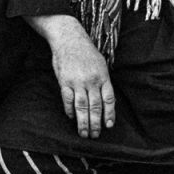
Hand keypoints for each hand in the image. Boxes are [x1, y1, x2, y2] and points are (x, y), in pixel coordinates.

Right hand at [30, 14, 115, 138]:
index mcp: (103, 77)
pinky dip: (70, 110)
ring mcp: (77, 82)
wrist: (69, 38)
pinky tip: (72, 118)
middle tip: (95, 135)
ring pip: (82, 107)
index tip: (109, 125)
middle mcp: (92, 81)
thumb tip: (106, 100)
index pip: (109, 100)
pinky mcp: (64, 82)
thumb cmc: (86, 52)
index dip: (109, 114)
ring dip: (83, 122)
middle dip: (96, 124)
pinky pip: (68, 100)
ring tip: (83, 133)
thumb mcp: (101, 63)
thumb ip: (103, 81)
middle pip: (95, 107)